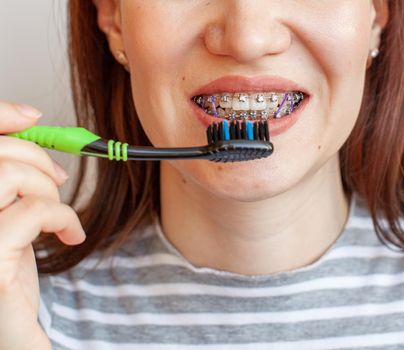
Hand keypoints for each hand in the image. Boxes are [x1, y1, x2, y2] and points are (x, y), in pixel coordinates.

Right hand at [0, 101, 85, 349]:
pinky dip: (64, 216)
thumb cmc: (8, 275)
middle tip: (58, 181)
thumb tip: (30, 124)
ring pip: (8, 174)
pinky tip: (72, 235)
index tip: (31, 116)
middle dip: (36, 157)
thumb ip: (8, 179)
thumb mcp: (7, 217)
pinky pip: (33, 211)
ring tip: (59, 213)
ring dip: (48, 188)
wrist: (10, 334)